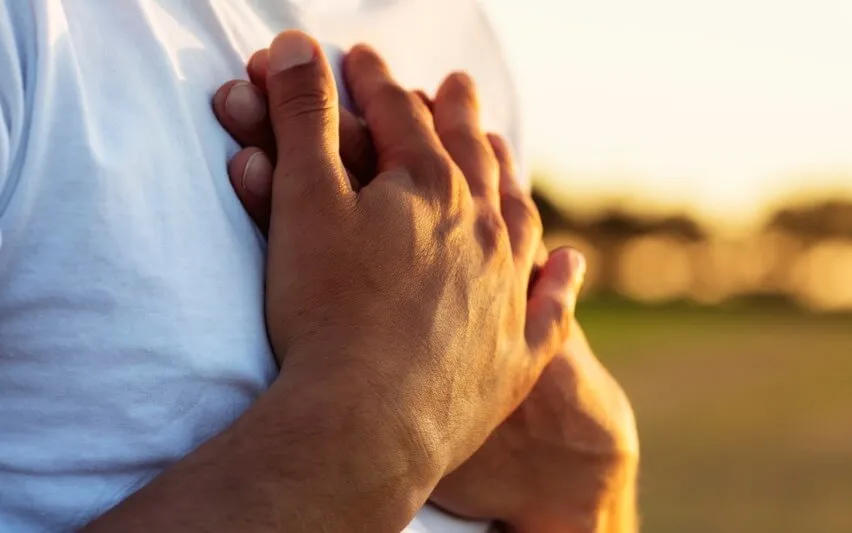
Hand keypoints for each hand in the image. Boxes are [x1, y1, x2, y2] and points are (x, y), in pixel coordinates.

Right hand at [237, 31, 580, 528]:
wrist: (368, 424)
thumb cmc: (327, 312)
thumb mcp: (305, 199)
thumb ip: (305, 117)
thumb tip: (299, 46)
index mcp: (431, 188)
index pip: (400, 115)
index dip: (374, 82)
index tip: (361, 58)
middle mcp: (483, 231)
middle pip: (472, 155)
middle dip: (456, 114)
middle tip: (456, 86)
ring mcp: (506, 294)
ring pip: (518, 218)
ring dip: (510, 180)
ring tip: (505, 158)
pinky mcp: (515, 358)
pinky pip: (551, 309)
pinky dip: (560, 282)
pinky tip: (569, 262)